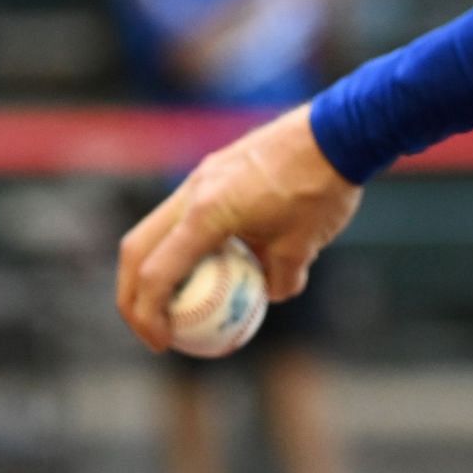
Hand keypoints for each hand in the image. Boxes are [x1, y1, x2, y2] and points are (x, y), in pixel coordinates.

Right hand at [116, 104, 361, 351]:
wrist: (339, 129)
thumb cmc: (322, 188)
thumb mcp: (304, 246)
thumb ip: (280, 279)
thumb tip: (268, 295)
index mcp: (206, 214)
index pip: (156, 274)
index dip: (149, 316)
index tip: (163, 343)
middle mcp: (193, 191)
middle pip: (137, 249)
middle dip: (133, 294)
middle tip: (152, 327)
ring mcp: (202, 175)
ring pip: (157, 227)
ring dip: (156, 264)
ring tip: (178, 300)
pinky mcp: (216, 167)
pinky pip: (184, 211)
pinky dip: (184, 241)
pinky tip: (214, 260)